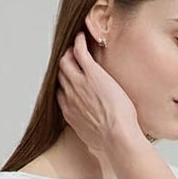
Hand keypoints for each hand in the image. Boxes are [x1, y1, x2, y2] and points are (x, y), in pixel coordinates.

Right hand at [56, 31, 140, 155]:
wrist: (117, 136)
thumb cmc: (109, 141)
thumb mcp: (93, 141)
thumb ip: (90, 135)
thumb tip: (96, 141)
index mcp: (70, 112)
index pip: (60, 94)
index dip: (63, 85)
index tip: (68, 81)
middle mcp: (70, 96)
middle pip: (61, 74)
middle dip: (64, 65)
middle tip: (69, 58)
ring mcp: (79, 83)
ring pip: (66, 61)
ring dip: (69, 52)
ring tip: (74, 46)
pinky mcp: (92, 73)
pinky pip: (79, 52)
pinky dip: (78, 43)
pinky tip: (81, 37)